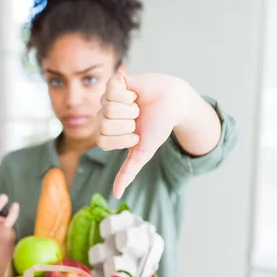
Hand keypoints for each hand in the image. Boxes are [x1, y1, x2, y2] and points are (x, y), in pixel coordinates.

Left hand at [97, 73, 219, 198]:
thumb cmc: (158, 126)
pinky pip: (112, 90)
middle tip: (137, 118)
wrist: (174, 103)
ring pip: (108, 108)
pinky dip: (129, 94)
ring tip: (138, 106)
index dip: (122, 139)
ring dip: (130, 109)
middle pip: (104, 124)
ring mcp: (107, 98)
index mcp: (108, 132)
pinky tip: (135, 94)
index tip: (135, 135)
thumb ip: (128, 172)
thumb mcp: (142, 152)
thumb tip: (116, 194)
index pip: (102, 141)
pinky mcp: (115, 82)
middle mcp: (104, 115)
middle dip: (127, 123)